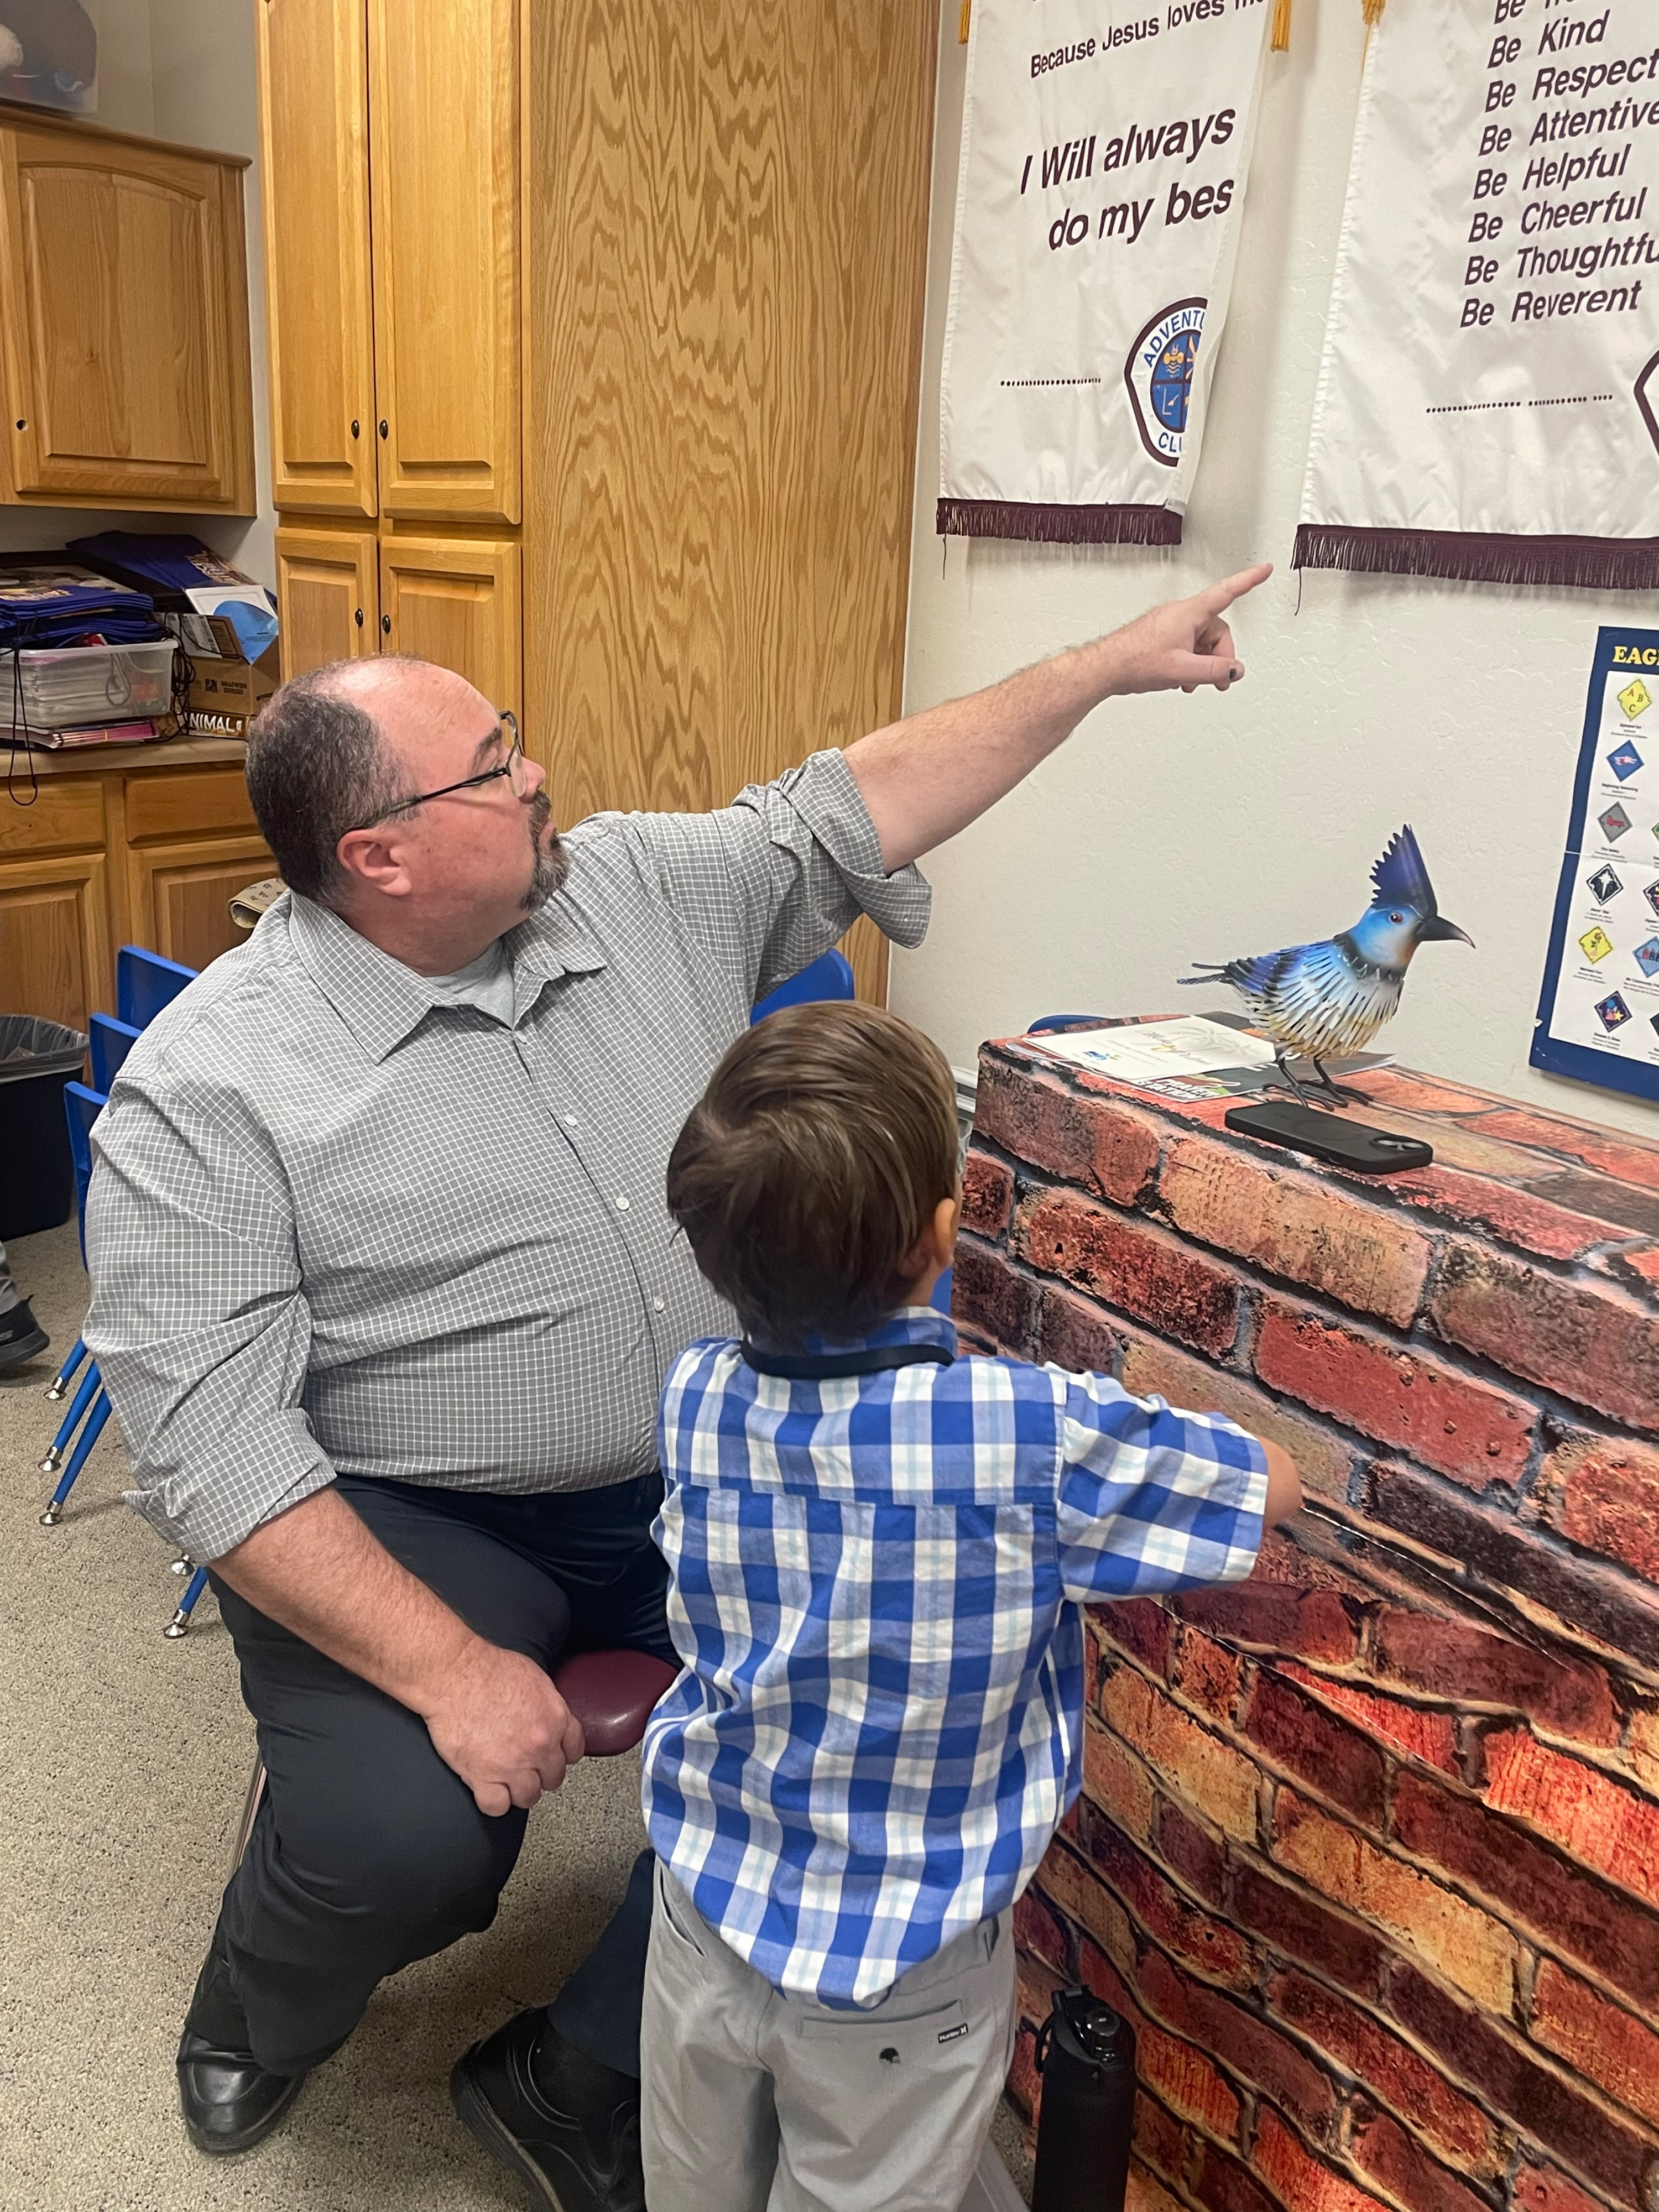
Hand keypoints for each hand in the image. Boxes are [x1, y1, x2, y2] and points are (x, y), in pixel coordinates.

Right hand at [419, 1637, 586, 1816]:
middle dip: (540, 1773)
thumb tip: (548, 1717)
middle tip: (526, 1767)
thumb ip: (547, 1704)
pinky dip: (493, 1803)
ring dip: (519, 1791)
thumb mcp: (534, 1678)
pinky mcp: (482, 1776)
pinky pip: (497, 1807)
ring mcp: (512, 1765)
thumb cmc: (488, 1669)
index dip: (561, 1754)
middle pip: (553, 1777)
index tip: (552, 1756)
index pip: (574, 1750)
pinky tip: (488, 1791)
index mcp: (554, 1719)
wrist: (456, 1675)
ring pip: (529, 1797)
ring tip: (508, 1781)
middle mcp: (539, 1746)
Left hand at [1101, 563, 1271, 695]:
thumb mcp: (1182, 669)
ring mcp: (1171, 626)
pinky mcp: (1163, 637)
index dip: (1248, 580)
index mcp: (1189, 613)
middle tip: (1217, 680)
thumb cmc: (1134, 661)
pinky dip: (1190, 663)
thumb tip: (1235, 670)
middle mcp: (1181, 615)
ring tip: (1190, 681)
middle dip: (1219, 657)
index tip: (1264, 570)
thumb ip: (1214, 671)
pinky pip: (1187, 646)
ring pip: (1201, 642)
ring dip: (1202, 664)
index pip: (1226, 592)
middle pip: (1216, 631)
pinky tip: (1181, 679)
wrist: (1105, 668)